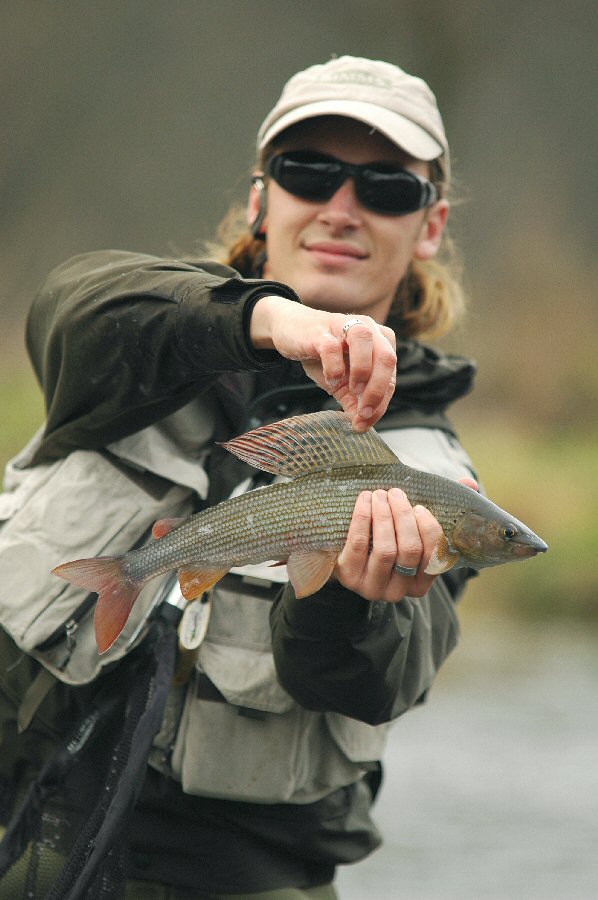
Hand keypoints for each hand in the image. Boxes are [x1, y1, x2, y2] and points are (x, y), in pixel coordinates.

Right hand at [250, 296, 396, 430]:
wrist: (290, 331)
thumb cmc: (320, 353)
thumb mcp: (341, 381)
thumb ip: (353, 401)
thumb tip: (361, 425)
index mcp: (380, 341)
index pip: (390, 376)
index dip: (381, 403)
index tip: (364, 422)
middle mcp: (367, 328)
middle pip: (386, 358)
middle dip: (377, 391)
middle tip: (363, 413)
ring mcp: (343, 325)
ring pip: (364, 342)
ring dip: (362, 372)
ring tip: (352, 391)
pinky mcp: (320, 330)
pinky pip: (332, 348)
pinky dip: (334, 368)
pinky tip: (330, 381)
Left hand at [334, 477, 477, 601]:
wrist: (344, 555)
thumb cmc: (387, 537)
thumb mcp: (413, 528)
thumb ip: (444, 508)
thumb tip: (470, 484)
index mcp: (420, 583)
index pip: (435, 558)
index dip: (429, 529)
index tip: (419, 507)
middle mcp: (398, 592)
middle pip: (409, 550)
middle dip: (403, 516)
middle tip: (395, 493)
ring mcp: (371, 587)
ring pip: (385, 550)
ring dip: (384, 516)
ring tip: (380, 494)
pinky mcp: (347, 577)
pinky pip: (358, 545)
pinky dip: (363, 518)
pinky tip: (365, 499)